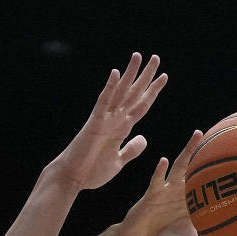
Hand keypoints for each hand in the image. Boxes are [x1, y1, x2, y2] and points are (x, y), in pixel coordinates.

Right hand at [51, 52, 166, 191]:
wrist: (73, 178)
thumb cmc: (92, 171)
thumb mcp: (118, 161)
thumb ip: (131, 150)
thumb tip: (144, 139)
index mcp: (121, 128)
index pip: (140, 105)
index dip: (152, 92)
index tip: (163, 77)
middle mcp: (114, 120)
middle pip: (134, 94)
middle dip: (146, 77)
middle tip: (156, 58)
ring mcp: (105, 120)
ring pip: (120, 92)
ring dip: (130, 75)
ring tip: (138, 57)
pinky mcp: (94, 124)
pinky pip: (103, 103)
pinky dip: (109, 88)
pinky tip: (116, 73)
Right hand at [117, 131, 236, 235]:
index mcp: (194, 202)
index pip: (213, 186)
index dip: (227, 175)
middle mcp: (182, 192)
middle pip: (200, 169)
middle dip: (212, 153)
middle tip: (230, 136)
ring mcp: (167, 190)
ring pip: (179, 167)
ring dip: (188, 151)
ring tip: (198, 135)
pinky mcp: (151, 194)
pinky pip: (156, 181)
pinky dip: (159, 172)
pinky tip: (163, 160)